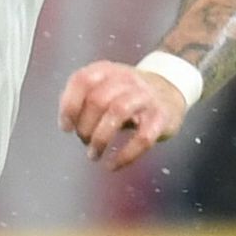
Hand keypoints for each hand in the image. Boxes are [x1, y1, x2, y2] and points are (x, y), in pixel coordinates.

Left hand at [59, 60, 187, 168]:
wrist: (169, 90)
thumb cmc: (126, 95)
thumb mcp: (104, 87)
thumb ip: (82, 100)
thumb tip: (67, 125)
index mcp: (107, 70)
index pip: (82, 80)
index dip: (69, 105)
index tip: (66, 127)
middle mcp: (127, 79)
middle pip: (98, 99)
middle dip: (85, 127)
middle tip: (84, 142)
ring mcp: (146, 97)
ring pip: (118, 112)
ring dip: (100, 138)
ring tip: (94, 155)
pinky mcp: (161, 118)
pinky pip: (143, 138)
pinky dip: (125, 155)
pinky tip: (112, 165)